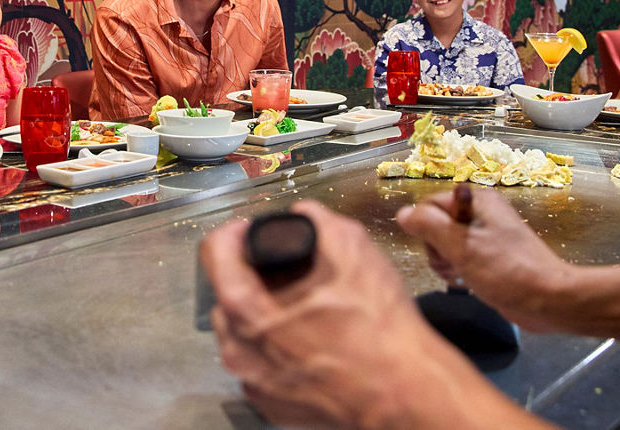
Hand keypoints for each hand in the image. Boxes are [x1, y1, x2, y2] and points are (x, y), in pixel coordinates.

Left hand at [200, 200, 530, 428]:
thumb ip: (318, 221)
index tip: (252, 229)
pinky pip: (262, 362)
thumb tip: (305, 213)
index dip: (235, 231)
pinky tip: (310, 338)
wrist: (405, 393)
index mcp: (246, 309)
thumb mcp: (352, 249)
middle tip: (285, 268)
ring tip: (302, 304)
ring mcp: (254, 382)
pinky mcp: (272, 405)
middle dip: (251, 274)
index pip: (214, 253)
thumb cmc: (377, 327)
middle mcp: (240, 351)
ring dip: (264, 311)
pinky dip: (277, 345)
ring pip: (243, 332)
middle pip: (227, 293)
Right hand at [397, 189, 575, 332]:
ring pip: (446, 243)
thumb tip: (402, 214)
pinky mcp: (492, 255)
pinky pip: (462, 257)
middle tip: (451, 267)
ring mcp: (487, 234)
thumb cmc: (505, 270)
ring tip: (460, 277)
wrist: (550, 300)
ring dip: (446, 263)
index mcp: (476, 200)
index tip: (439, 252)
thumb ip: (428, 226)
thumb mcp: (461, 246)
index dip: (426, 230)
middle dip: (436, 249)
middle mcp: (481, 211)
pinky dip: (459, 270)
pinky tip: (467, 283)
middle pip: (436, 224)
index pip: (429, 205)